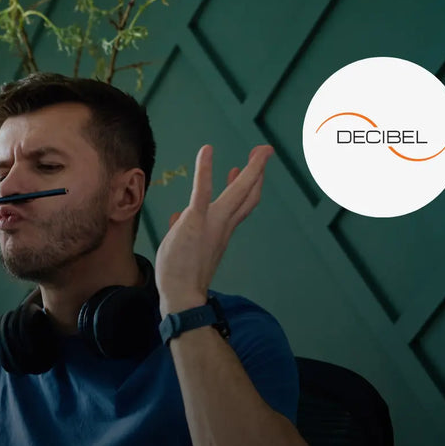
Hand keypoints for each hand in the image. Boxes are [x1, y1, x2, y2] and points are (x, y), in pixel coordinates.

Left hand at [155, 144, 272, 315]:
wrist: (181, 296)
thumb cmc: (180, 275)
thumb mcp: (182, 244)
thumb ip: (184, 227)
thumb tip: (178, 216)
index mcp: (221, 230)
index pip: (240, 204)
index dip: (247, 185)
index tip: (249, 168)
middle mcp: (222, 225)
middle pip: (246, 194)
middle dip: (257, 171)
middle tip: (266, 150)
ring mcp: (212, 222)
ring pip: (237, 192)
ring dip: (250, 169)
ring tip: (260, 150)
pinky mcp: (196, 221)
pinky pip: (203, 191)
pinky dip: (205, 170)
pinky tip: (207, 150)